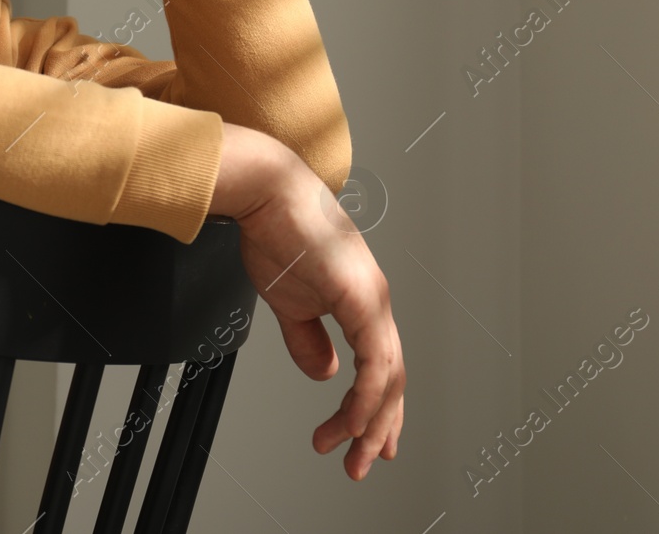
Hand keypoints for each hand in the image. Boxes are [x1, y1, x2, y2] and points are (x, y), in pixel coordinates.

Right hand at [212, 123, 404, 480]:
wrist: (266, 193)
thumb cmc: (275, 232)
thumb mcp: (289, 302)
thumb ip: (307, 339)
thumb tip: (324, 373)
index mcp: (361, 301)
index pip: (380, 365)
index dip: (375, 407)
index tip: (365, 440)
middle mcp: (375, 301)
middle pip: (392, 378)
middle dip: (379, 428)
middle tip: (364, 464)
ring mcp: (373, 299)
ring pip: (389, 377)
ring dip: (370, 422)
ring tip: (349, 453)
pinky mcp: (363, 298)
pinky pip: (375, 361)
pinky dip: (366, 397)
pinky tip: (351, 419)